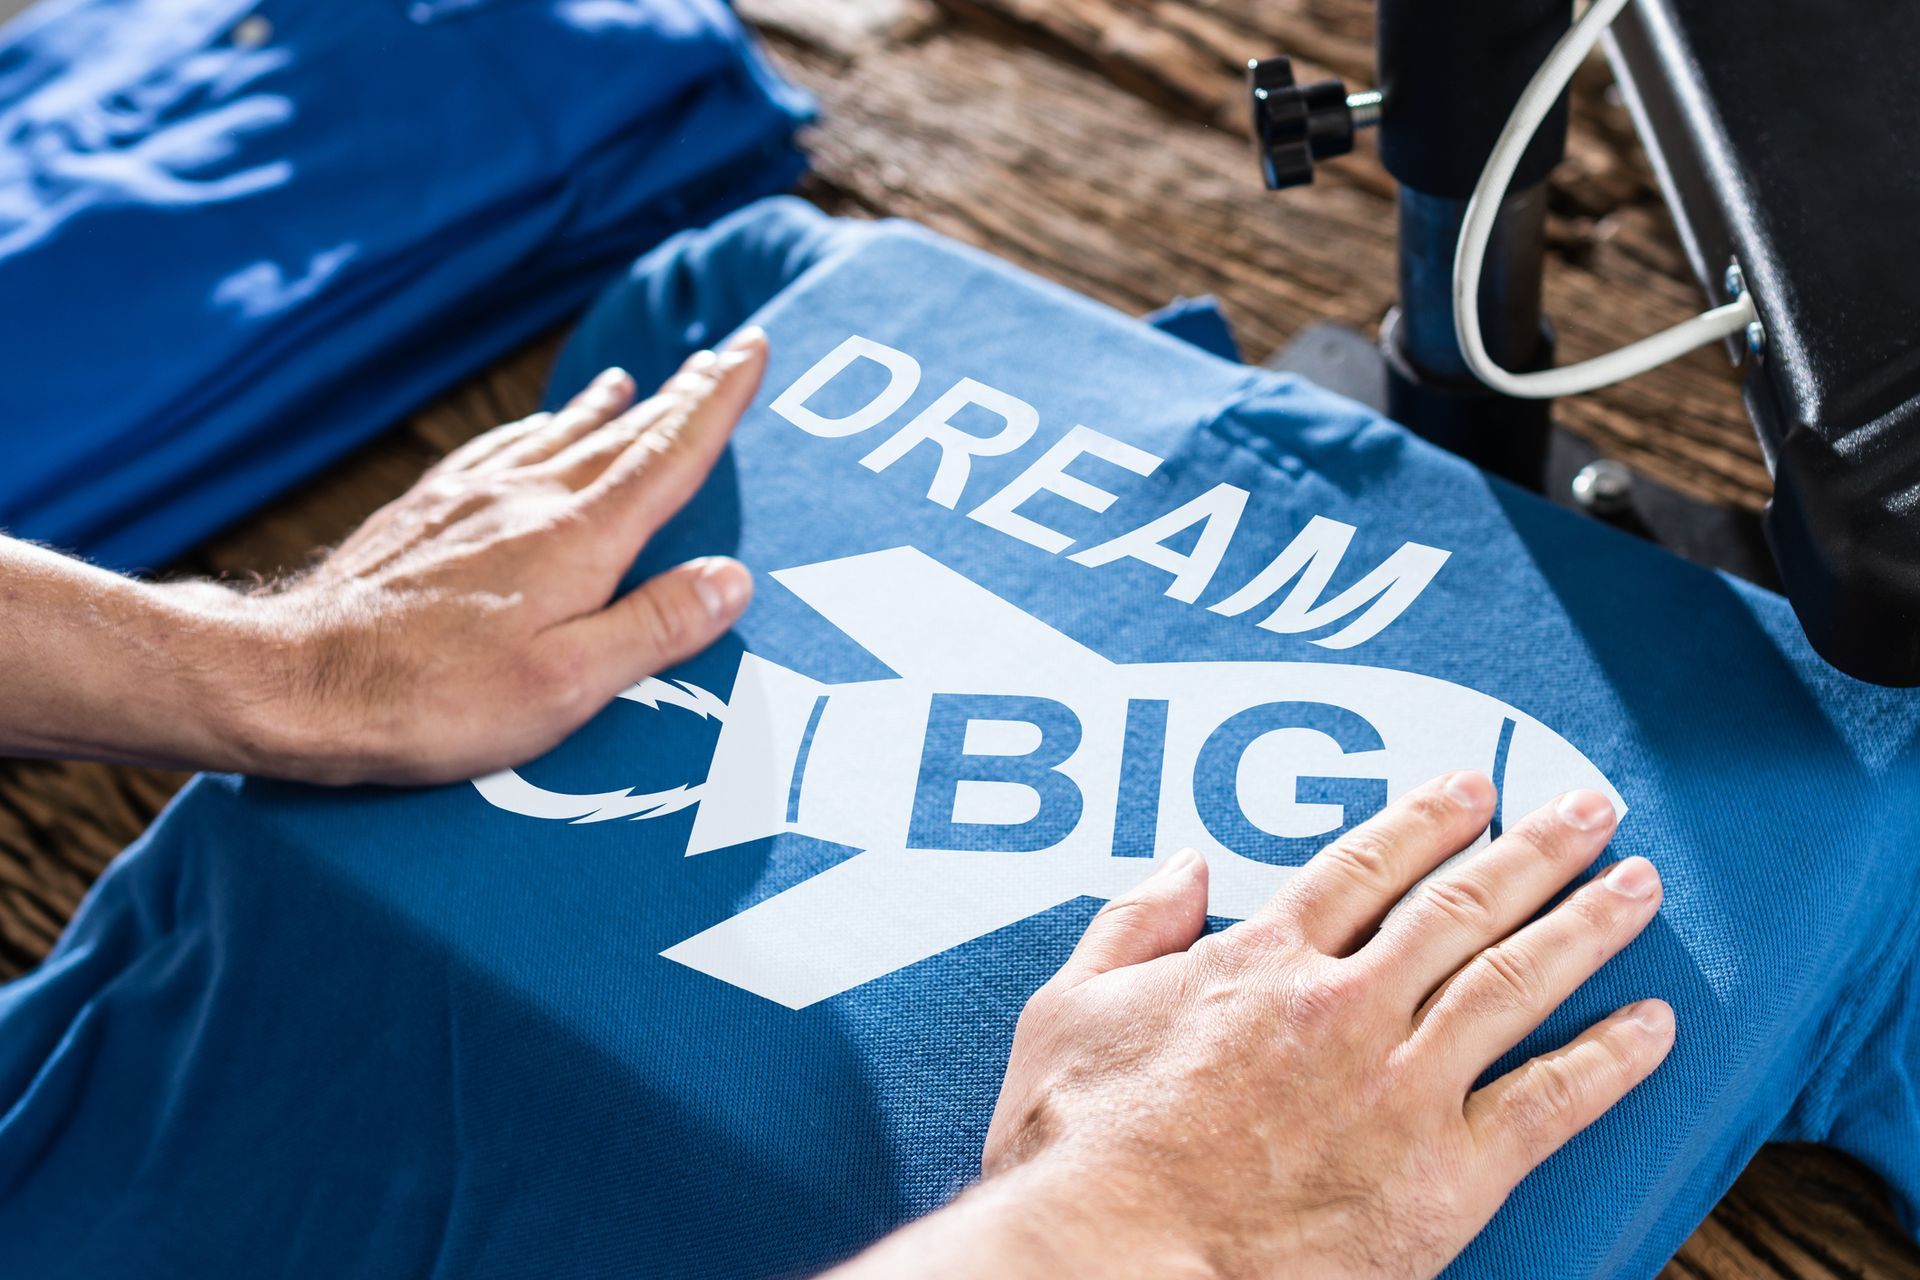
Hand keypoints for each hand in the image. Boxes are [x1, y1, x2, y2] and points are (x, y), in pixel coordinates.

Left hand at [218, 331, 767, 783]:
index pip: (667, 455)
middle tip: (717, 356)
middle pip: (620, 434)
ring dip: (605, 408)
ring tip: (631, 381)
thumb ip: (655, 627)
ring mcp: (469, 500)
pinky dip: (534, 429)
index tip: (750, 351)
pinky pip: (496, 450)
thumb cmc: (435, 699)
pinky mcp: (424, 514)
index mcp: (577, 539)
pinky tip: (533, 430)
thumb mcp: (569, 685)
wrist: (296, 682)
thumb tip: (732, 578)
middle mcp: (527, 499)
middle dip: (677, 394)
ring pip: (557, 435)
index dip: (716, 401)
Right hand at [831, 776, 1670, 1279]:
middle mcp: (1344, 1004)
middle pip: (1458, 905)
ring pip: (1514, 981)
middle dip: (1534, 850)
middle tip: (1590, 808)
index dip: (1427, 819)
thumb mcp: (1070, 1007)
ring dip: (1585, 925)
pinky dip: (1608, 1060)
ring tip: (1638, 886)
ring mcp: (1401, 1085)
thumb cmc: (1079, 1146)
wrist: (1113, 1260)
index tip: (1475, 790)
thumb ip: (1131, 923)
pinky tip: (1652, 1026)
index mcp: (1260, 961)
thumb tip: (1183, 864)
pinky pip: (1547, 1102)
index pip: (1364, 865)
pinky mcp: (1442, 1174)